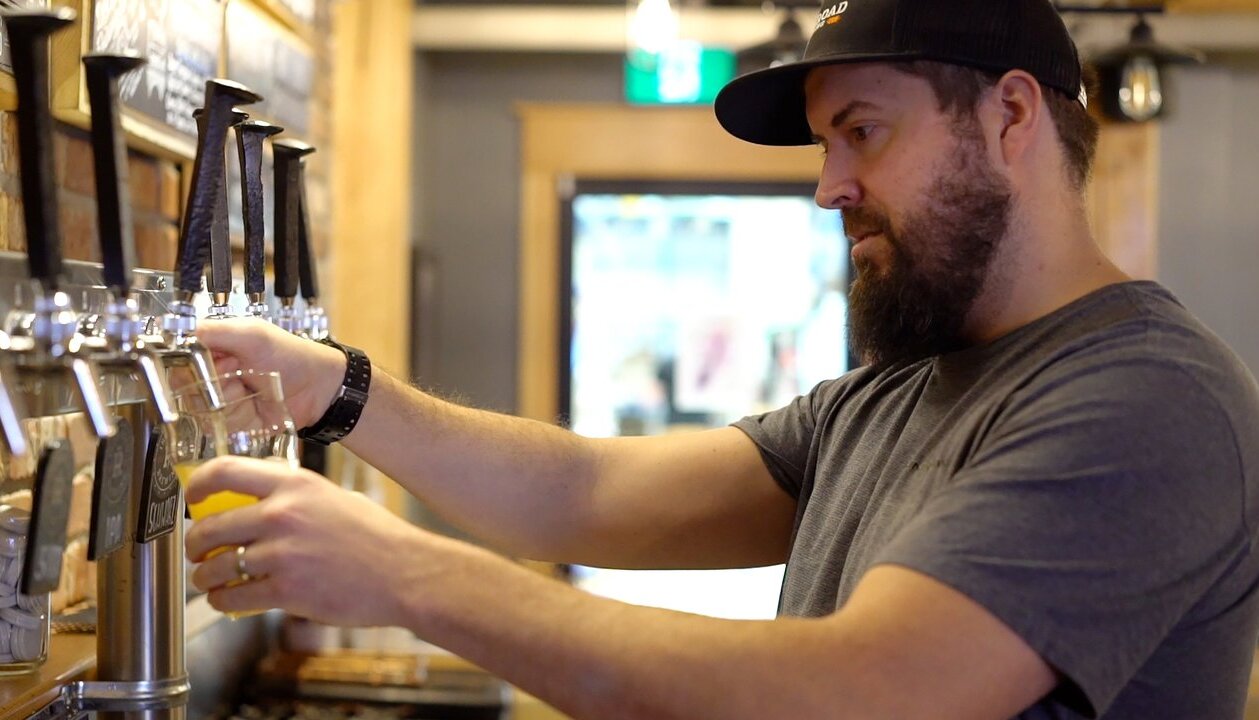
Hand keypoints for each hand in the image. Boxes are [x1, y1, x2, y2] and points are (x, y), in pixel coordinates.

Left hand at [183, 456, 426, 626]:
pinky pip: (234, 597)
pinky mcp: (286, 591)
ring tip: (209, 580)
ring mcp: (282, 554)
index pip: (225, 472)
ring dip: (204, 577)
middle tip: (197, 550)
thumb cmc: (375, 537)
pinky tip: (228, 600)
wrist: (404, 573)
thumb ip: (293, 494)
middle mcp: (282, 515)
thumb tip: (257, 496)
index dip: (197, 485)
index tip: (192, 498)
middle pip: (210, 526)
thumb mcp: (333, 497)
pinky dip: (223, 601)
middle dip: (194, 543)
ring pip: (216, 566)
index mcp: (294, 485)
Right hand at [195, 318, 345, 428]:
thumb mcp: (252, 334)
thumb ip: (214, 331)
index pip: (176, 362)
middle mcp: (209, 376)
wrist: (317, 388)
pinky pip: (218, 427)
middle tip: (242, 372)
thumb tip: (180, 332)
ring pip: (202, 410)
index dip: (193, 365)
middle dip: (217, 384)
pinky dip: (239, 417)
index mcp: (210, 350)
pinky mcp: (229, 423)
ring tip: (253, 388)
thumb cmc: (290, 355)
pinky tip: (255, 406)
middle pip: (186, 389)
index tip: (218, 361)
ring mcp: (218, 401)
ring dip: (231, 401)